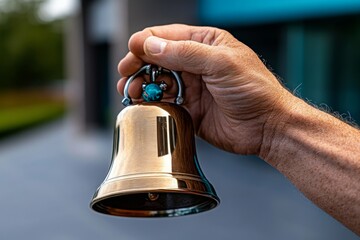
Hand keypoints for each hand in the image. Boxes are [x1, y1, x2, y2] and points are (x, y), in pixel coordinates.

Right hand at [117, 24, 291, 154]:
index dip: (145, 43)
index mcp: (204, 43)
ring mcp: (190, 87)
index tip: (132, 55)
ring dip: (141, 85)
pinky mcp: (188, 109)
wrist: (267, 126)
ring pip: (156, 82)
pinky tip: (143, 104)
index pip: (166, 36)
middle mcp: (195, 63)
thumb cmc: (255, 89)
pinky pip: (163, 103)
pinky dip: (150, 103)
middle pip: (156, 59)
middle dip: (138, 65)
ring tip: (131, 91)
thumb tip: (151, 45)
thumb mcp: (221, 63)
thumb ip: (185, 53)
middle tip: (127, 75)